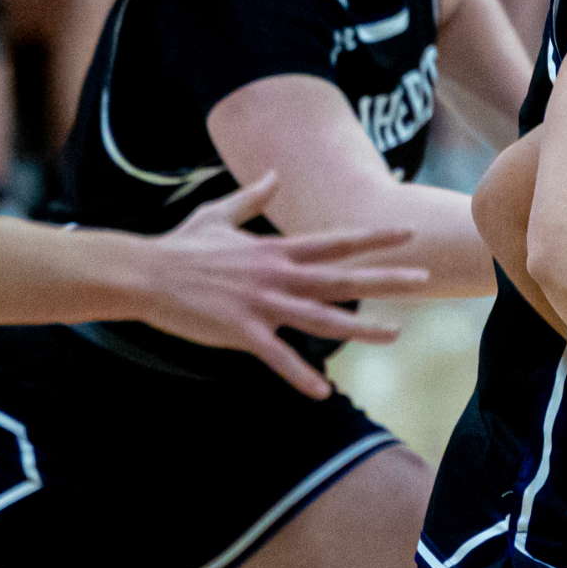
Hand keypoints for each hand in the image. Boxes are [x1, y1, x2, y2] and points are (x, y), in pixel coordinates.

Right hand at [140, 173, 427, 396]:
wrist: (142, 273)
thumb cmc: (179, 247)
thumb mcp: (218, 215)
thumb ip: (252, 199)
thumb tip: (273, 175)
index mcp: (276, 250)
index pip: (336, 242)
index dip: (373, 238)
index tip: (407, 233)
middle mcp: (277, 274)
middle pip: (341, 278)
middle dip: (384, 279)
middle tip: (424, 280)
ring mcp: (261, 303)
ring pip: (321, 317)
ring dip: (360, 327)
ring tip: (394, 335)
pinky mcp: (240, 330)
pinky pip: (276, 356)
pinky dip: (299, 374)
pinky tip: (321, 392)